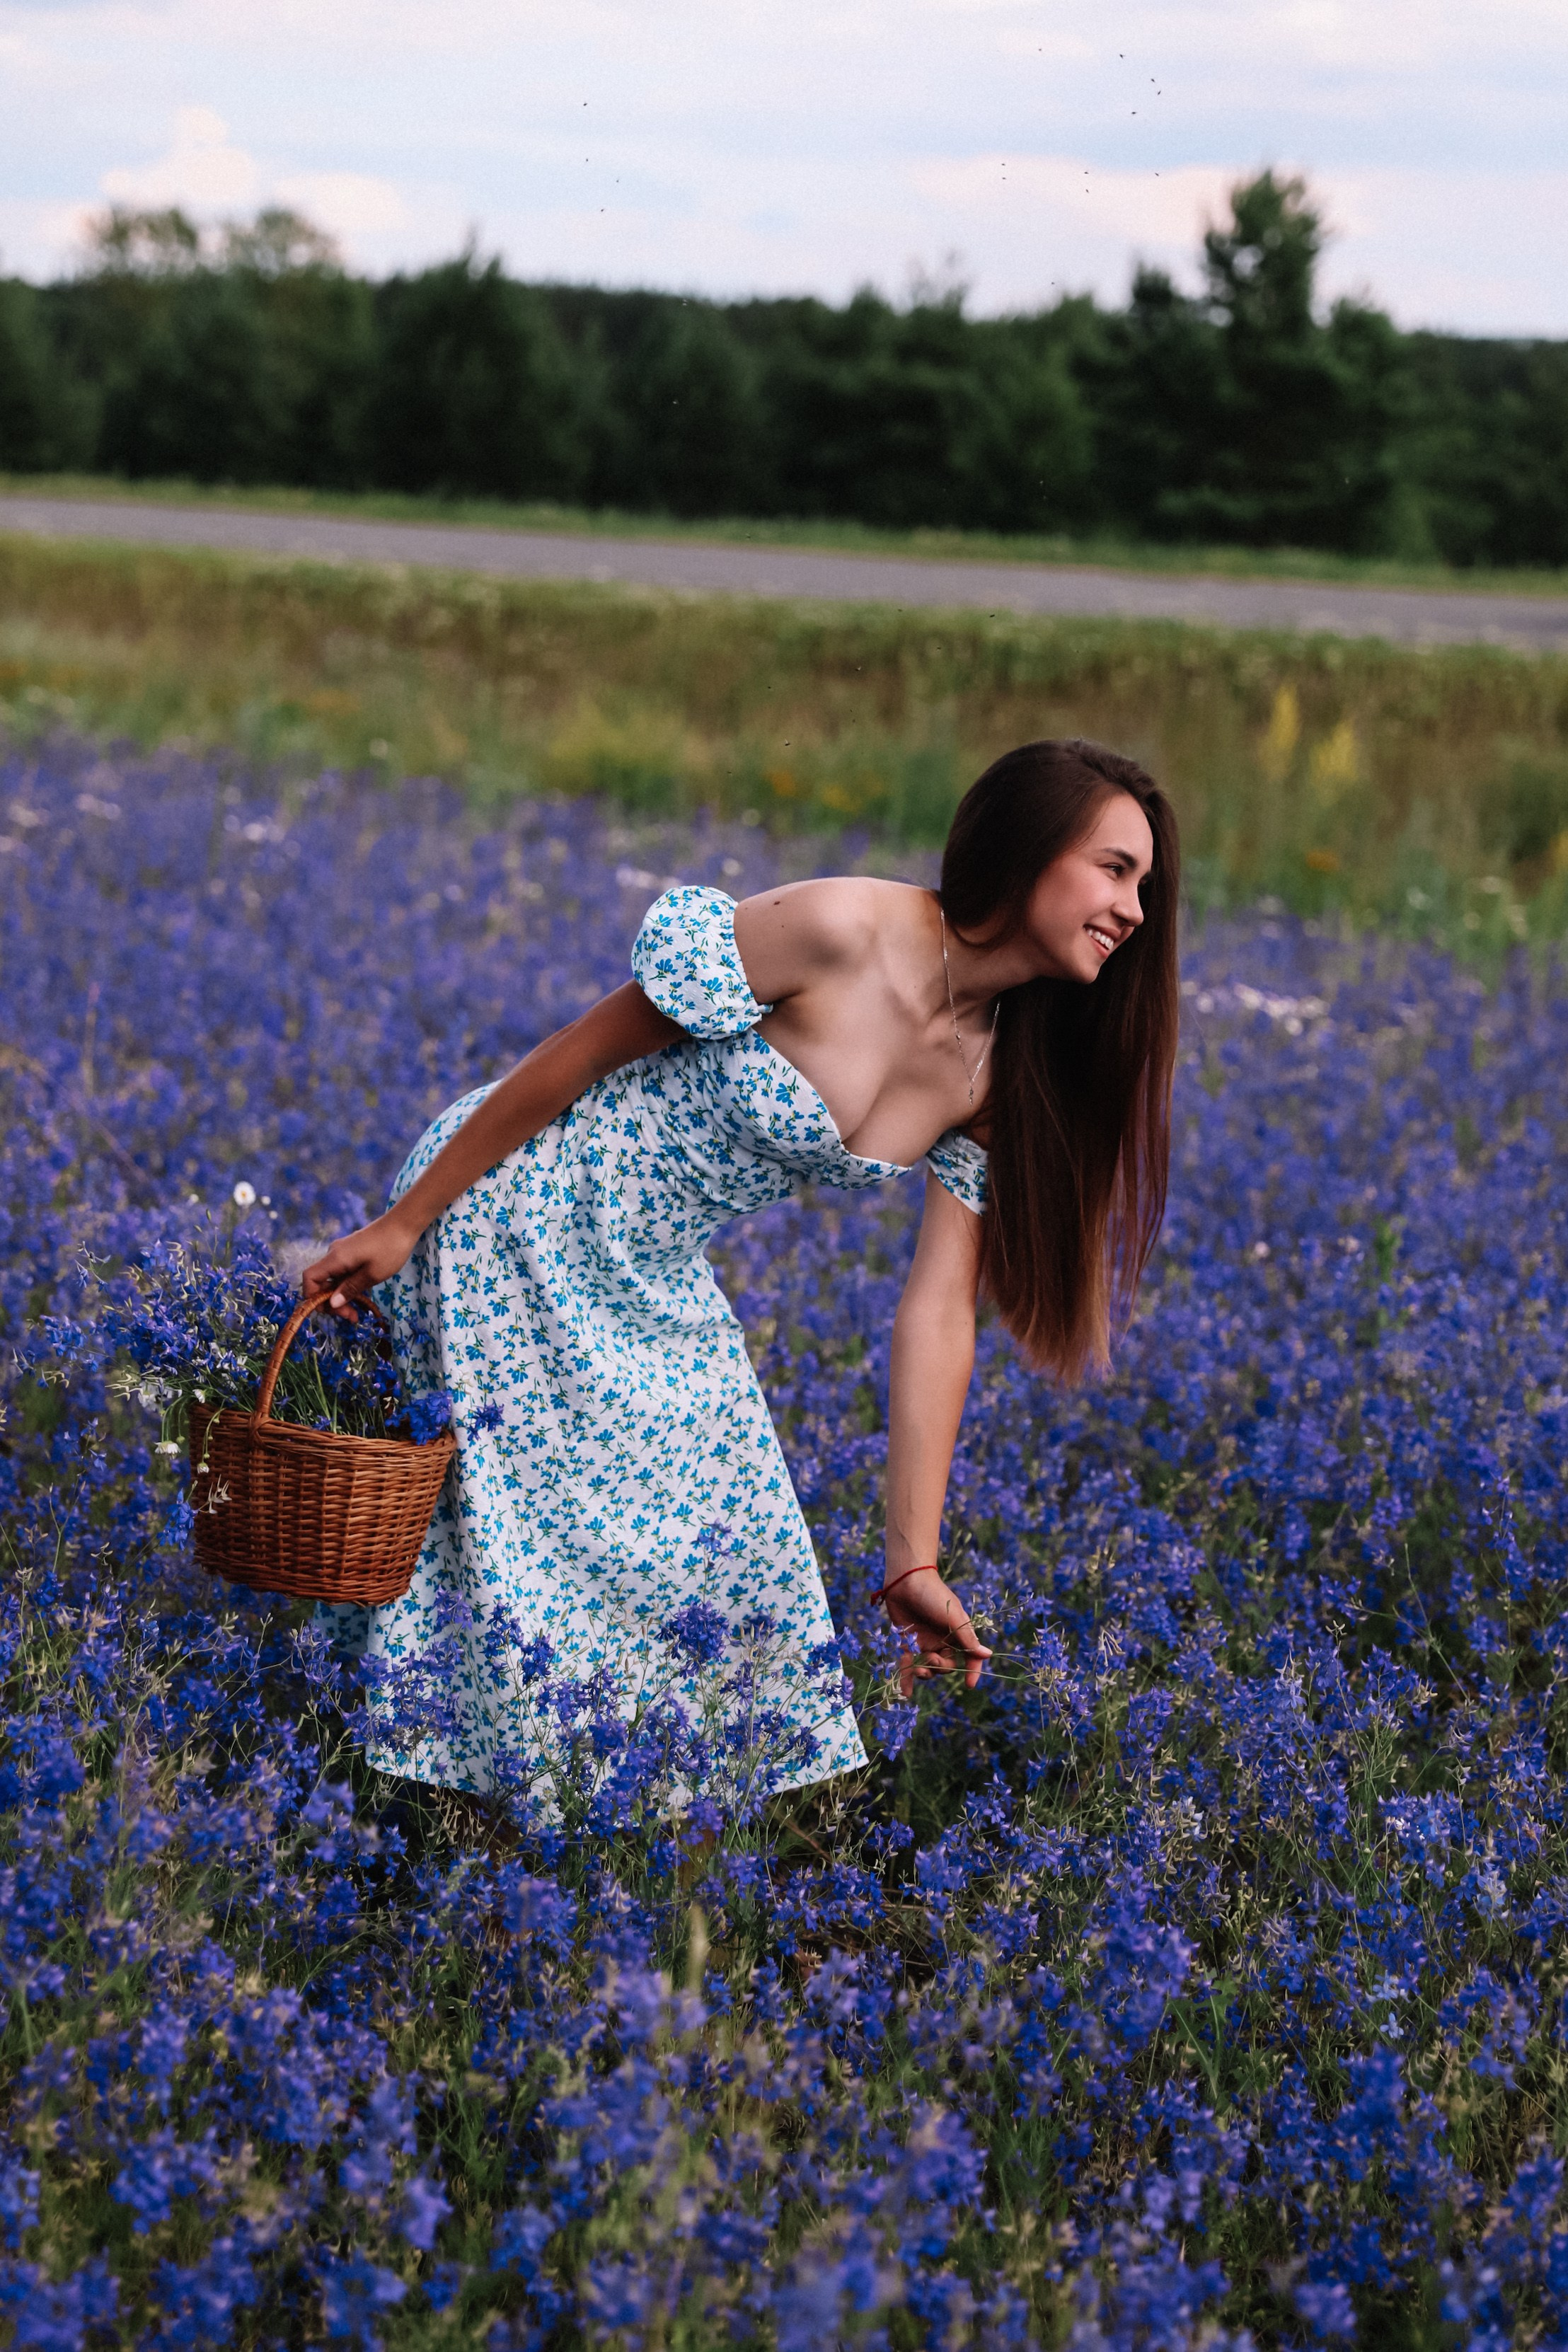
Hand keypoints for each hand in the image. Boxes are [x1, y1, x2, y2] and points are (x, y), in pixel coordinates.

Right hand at [301, 1211, 419, 1319]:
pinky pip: (342, 1273)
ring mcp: (343, 1252)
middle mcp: (334, 1254)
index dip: (313, 1297)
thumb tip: (333, 1303)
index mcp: (336, 1258)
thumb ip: (350, 1289)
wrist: (404, 1224)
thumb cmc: (390, 1249)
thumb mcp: (372, 1274)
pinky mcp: (352, 1252)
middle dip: (332, 1302)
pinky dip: (348, 1286)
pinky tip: (361, 1296)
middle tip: (351, 1317)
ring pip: (333, 1279)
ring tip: (358, 1312)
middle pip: (321, 1282)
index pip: (310, 1278)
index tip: (333, 1311)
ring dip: (342, 1296)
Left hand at [881, 1566, 991, 1698]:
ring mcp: (924, 1642)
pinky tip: (906, 1694)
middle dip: (941, 1668)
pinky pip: (907, 1665)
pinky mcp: (906, 1643)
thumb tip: (987, 1656)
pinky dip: (907, 1679)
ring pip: (927, 1668)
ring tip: (919, 1670)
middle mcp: (942, 1640)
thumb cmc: (934, 1595)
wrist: (906, 1580)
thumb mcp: (954, 1618)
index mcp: (957, 1634)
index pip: (969, 1657)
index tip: (970, 1685)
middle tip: (931, 1658)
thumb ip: (967, 1639)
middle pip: (947, 1666)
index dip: (972, 1671)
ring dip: (925, 1673)